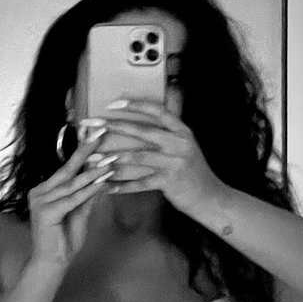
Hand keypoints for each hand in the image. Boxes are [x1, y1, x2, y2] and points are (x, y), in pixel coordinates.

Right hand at [28, 128, 112, 267]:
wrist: (53, 262)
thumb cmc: (65, 240)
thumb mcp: (81, 212)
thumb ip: (87, 195)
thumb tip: (101, 176)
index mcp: (45, 190)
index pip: (66, 168)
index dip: (81, 152)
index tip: (94, 134)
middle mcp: (39, 191)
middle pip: (67, 169)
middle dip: (85, 151)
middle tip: (100, 133)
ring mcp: (40, 201)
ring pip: (72, 184)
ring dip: (93, 173)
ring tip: (110, 161)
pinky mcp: (45, 212)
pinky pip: (72, 199)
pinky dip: (89, 191)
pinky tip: (102, 182)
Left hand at [99, 98, 227, 216]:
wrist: (210, 197)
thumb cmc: (192, 172)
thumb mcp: (185, 148)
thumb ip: (167, 136)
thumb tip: (139, 128)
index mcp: (182, 131)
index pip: (157, 111)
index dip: (135, 106)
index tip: (113, 104)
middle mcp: (178, 143)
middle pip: (141, 131)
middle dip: (114, 127)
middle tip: (92, 126)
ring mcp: (174, 162)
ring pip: (137, 157)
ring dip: (113, 159)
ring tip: (94, 161)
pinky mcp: (169, 182)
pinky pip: (140, 182)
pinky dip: (122, 186)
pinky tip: (107, 187)